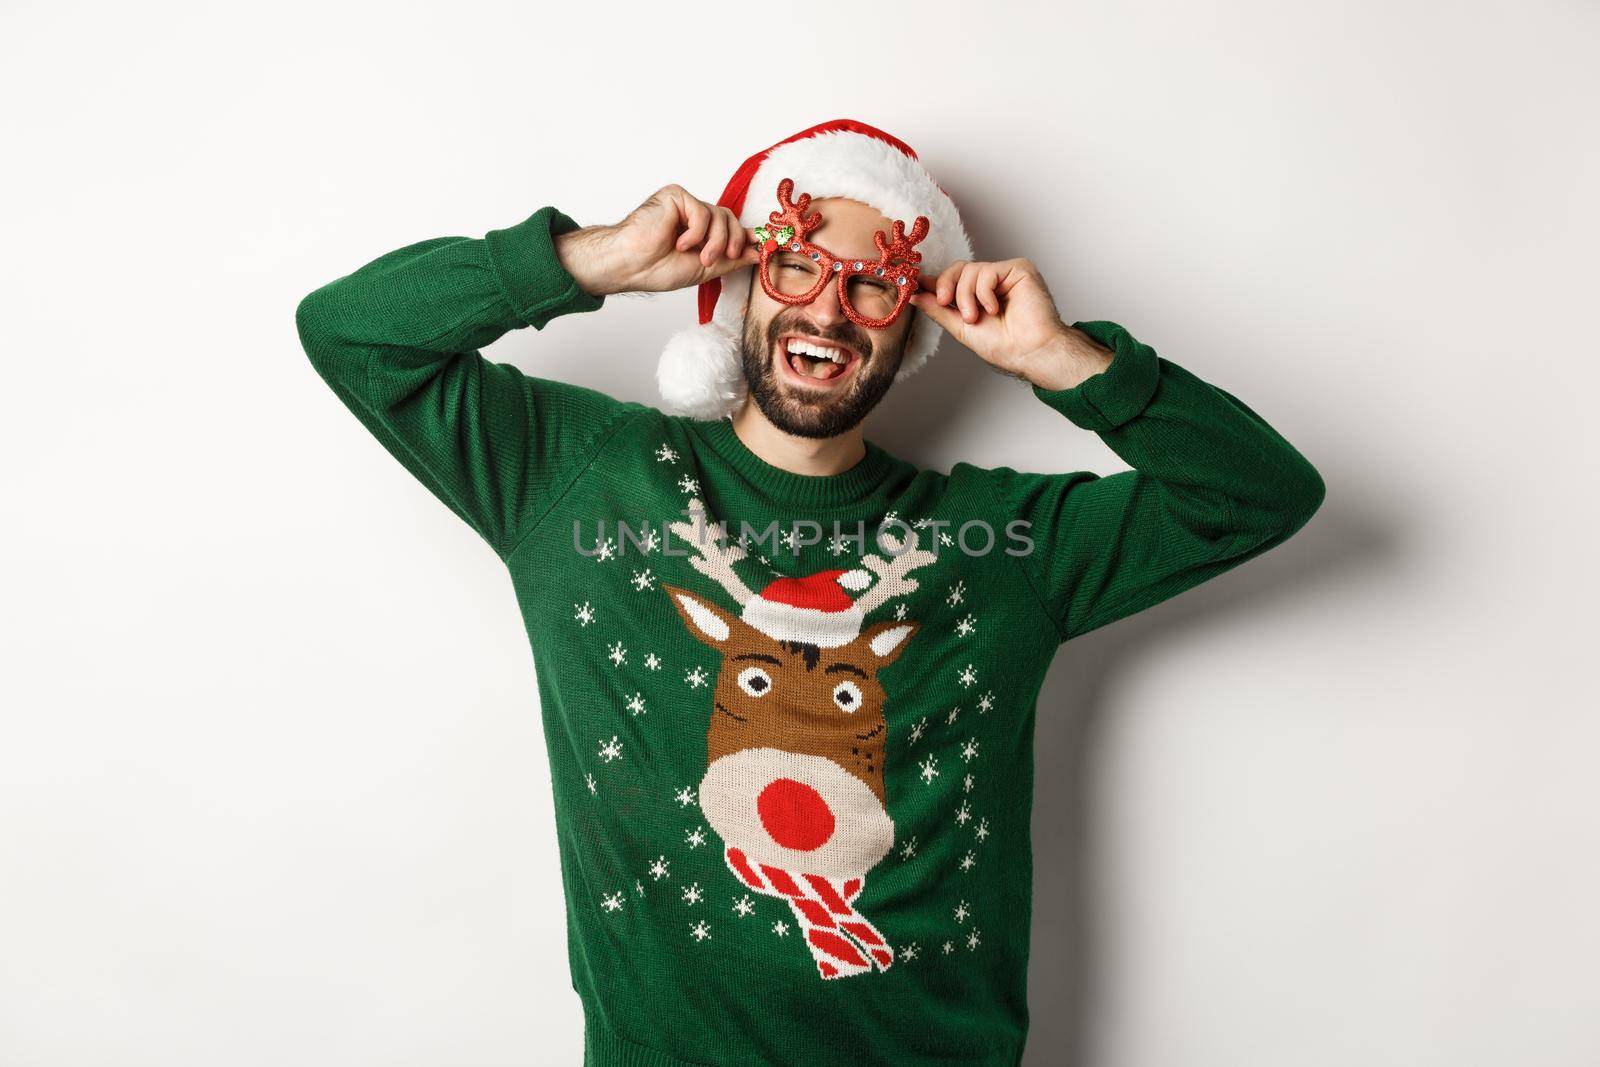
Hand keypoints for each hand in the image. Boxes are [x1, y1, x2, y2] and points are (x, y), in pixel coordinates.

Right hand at [556, 185, 758, 297]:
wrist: (633, 265)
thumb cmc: (659, 268)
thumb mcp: (706, 268)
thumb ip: (733, 258)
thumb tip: (760, 253)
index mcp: (702, 233)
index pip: (732, 228)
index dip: (749, 237)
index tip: (770, 246)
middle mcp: (695, 216)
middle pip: (730, 219)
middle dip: (732, 241)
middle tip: (721, 258)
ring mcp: (686, 204)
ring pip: (720, 216)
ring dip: (714, 241)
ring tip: (697, 255)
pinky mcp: (676, 196)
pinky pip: (702, 212)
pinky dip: (695, 233)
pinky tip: (679, 243)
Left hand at [909, 259, 1112, 390]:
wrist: (1029, 352)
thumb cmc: (1004, 346)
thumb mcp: (960, 327)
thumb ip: (938, 309)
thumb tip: (913, 295)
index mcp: (978, 295)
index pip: (952, 279)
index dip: (933, 281)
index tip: (912, 283)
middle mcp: (992, 282)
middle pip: (958, 269)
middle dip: (947, 286)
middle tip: (946, 303)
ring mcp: (1005, 274)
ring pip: (970, 269)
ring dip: (966, 296)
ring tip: (977, 317)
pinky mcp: (1019, 269)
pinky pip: (987, 270)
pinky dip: (984, 292)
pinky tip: (994, 308)